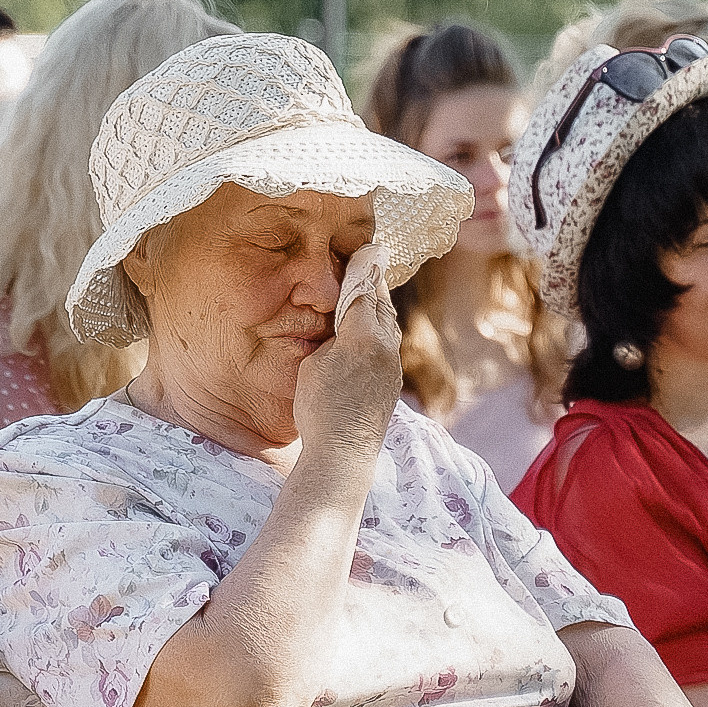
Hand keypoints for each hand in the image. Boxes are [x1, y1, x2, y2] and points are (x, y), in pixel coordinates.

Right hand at [292, 243, 402, 456]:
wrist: (342, 456)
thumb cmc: (321, 410)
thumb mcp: (316, 363)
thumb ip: (333, 335)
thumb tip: (345, 324)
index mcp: (365, 336)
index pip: (365, 292)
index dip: (362, 270)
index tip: (365, 249)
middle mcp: (386, 348)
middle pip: (382, 306)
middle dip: (374, 285)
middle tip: (367, 264)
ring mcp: (391, 368)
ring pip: (388, 326)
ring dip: (379, 307)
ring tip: (369, 293)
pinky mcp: (390, 385)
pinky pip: (388, 345)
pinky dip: (380, 330)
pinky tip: (369, 332)